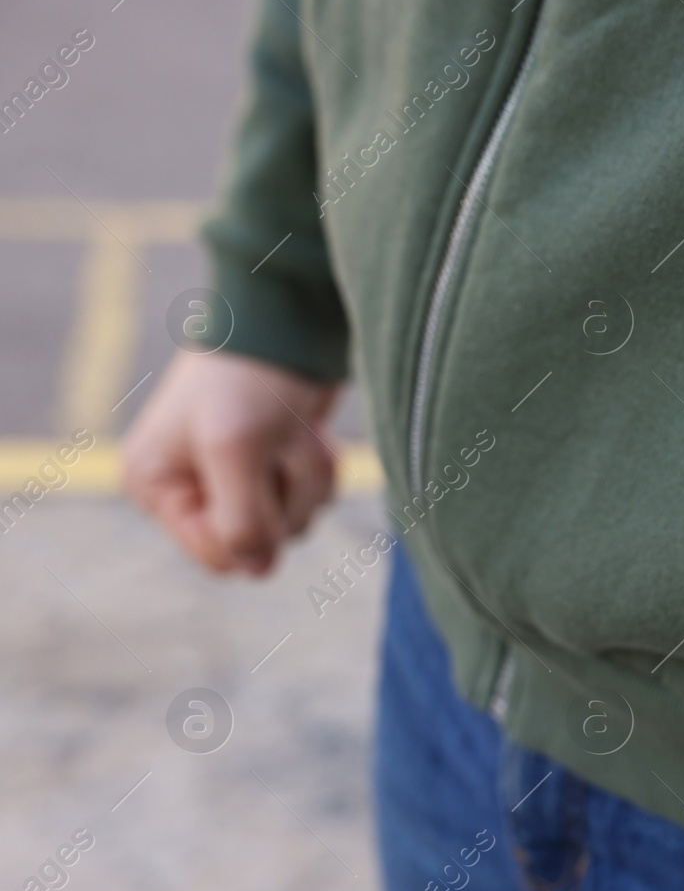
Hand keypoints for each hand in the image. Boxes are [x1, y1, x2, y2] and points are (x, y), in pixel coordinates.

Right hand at [122, 350, 340, 574]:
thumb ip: (241, 521)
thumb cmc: (250, 378)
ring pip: (295, 520)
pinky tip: (308, 431)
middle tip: (275, 443)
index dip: (254, 530)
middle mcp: (192, 488)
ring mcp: (236, 479)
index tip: (256, 479)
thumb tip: (256, 571)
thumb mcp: (236, 450)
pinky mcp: (275, 465)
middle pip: (263, 542)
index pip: (219, 556)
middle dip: (284, 494)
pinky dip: (321, 467)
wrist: (290, 318)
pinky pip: (312, 497)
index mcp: (156, 486)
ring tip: (290, 431)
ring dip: (307, 476)